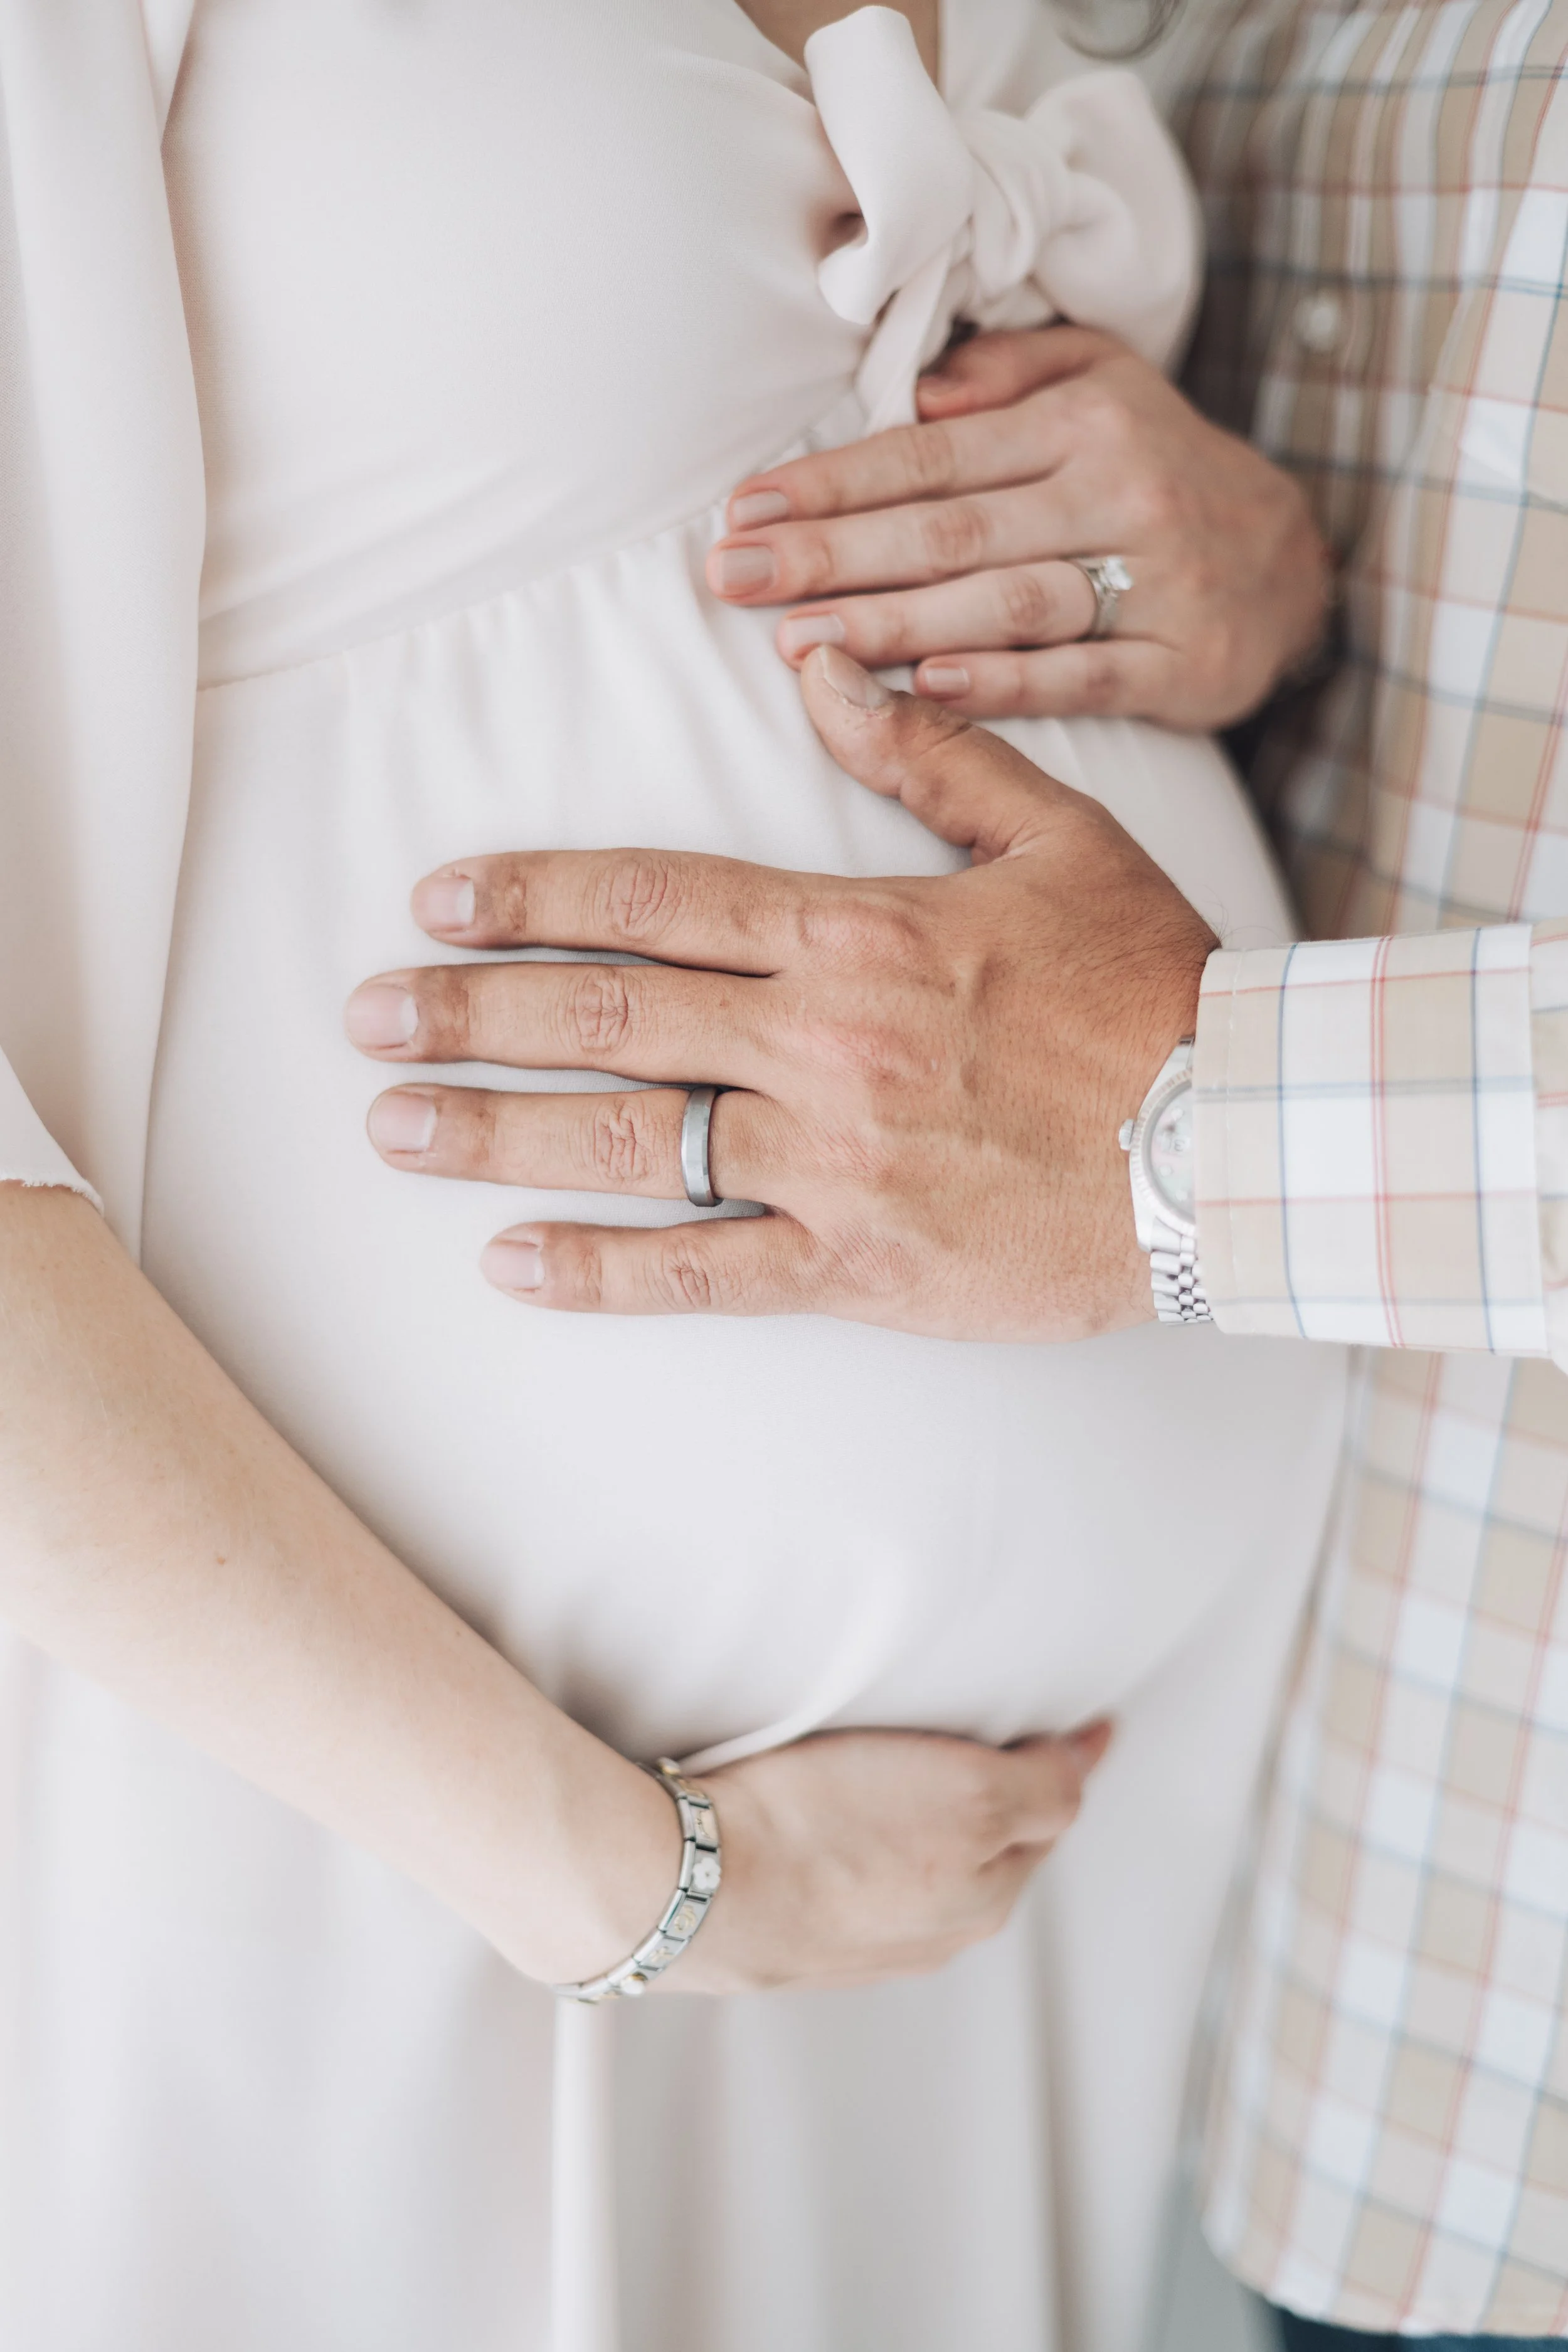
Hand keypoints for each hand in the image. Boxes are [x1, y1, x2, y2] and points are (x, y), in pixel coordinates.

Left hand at [346, 646, 1213, 1340]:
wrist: (1233, 1143)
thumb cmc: (1150, 985)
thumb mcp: (1056, 836)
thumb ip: (929, 751)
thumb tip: (820, 671)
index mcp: (854, 933)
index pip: (653, 897)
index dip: (531, 895)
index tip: (439, 902)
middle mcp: (820, 1042)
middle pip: (607, 1014)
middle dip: (468, 1011)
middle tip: (362, 1014)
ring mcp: (830, 1160)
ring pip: (628, 1141)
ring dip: (494, 1132)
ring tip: (391, 1123)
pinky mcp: (856, 1263)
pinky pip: (703, 1272)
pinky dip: (601, 1273)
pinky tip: (510, 1268)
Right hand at [674, 1722, 1110, 1993]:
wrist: (689, 1884)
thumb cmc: (821, 1831)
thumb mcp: (972, 1795)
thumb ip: (1044, 1787)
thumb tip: (1088, 1764)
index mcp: (983, 1899)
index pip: (1044, 1814)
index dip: (1051, 1756)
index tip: (1058, 1720)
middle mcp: (931, 1933)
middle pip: (985, 1844)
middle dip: (994, 1792)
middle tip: (984, 1729)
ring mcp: (860, 1938)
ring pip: (917, 1860)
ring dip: (921, 1814)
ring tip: (902, 1758)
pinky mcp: (797, 1926)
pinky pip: (853, 1869)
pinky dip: (863, 1834)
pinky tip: (832, 1803)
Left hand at [706, 326, 1330, 730]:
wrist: (1295, 564)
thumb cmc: (1161, 469)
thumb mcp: (1104, 382)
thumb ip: (1010, 370)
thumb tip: (919, 392)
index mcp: (1081, 421)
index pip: (930, 454)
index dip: (832, 484)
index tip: (744, 511)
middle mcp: (1115, 493)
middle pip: (950, 530)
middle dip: (832, 555)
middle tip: (735, 579)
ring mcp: (1153, 582)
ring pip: (1003, 603)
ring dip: (893, 625)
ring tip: (798, 645)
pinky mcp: (1180, 665)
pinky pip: (1079, 676)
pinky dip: (1002, 682)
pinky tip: (925, 687)